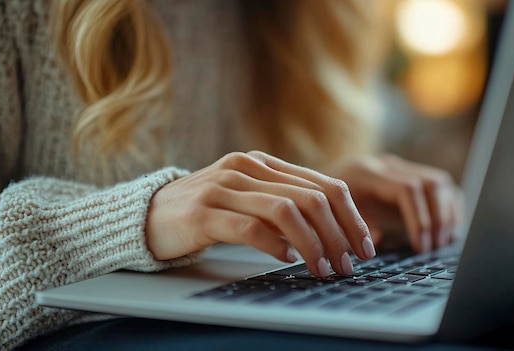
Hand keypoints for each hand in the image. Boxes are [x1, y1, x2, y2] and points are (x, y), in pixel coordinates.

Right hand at [145, 151, 375, 276]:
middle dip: (339, 234)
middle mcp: (246, 169)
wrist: (149, 214)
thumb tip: (334, 231)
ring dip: (313, 244)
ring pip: (286, 211)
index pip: (324, 185)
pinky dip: (274, 244)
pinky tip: (285, 258)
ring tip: (323, 267)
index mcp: (263, 163)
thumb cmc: (208, 211)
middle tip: (348, 263)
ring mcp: (223, 188)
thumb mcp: (249, 198)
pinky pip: (249, 227)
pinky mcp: (203, 213)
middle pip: (312, 198)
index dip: (351, 216)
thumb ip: (284, 203)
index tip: (364, 245)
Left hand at [325, 154, 462, 251]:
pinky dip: (447, 209)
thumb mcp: (332, 217)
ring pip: (440, 183)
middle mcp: (388, 164)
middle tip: (432, 248)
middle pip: (431, 184)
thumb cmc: (322, 207)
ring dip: (446, 215)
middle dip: (437, 219)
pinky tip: (444, 232)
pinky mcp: (407, 174)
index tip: (420, 246)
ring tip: (440, 243)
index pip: (407, 189)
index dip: (419, 219)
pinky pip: (440, 187)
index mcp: (367, 172)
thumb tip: (377, 242)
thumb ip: (353, 228)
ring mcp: (400, 167)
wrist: (314, 185)